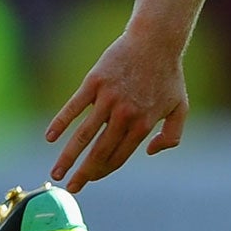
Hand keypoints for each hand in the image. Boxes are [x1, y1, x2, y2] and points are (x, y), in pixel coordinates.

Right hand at [44, 28, 190, 191]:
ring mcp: (108, 99)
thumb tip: (148, 153)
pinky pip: (73, 107)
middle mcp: (124, 115)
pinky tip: (49, 138)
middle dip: (84, 174)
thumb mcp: (180, 108)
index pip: (119, 156)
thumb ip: (171, 136)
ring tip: (56, 173)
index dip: (103, 171)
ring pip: (83, 136)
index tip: (90, 180)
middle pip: (99, 152)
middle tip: (71, 189)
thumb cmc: (168, 75)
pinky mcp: (94, 82)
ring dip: (68, 157)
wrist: (156, 41)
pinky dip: (60, 123)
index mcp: (143, 125)